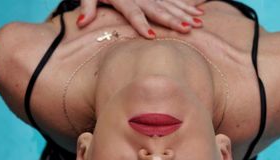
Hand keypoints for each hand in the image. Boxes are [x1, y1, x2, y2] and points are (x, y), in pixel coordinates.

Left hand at [76, 0, 206, 38]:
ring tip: (198, 23)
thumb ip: (87, 8)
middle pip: (158, 9)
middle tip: (188, 29)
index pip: (133, 13)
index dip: (141, 24)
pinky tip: (199, 12)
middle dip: (173, 20)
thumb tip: (81, 24)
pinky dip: (187, 5)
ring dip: (185, 13)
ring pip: (170, 4)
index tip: (150, 36)